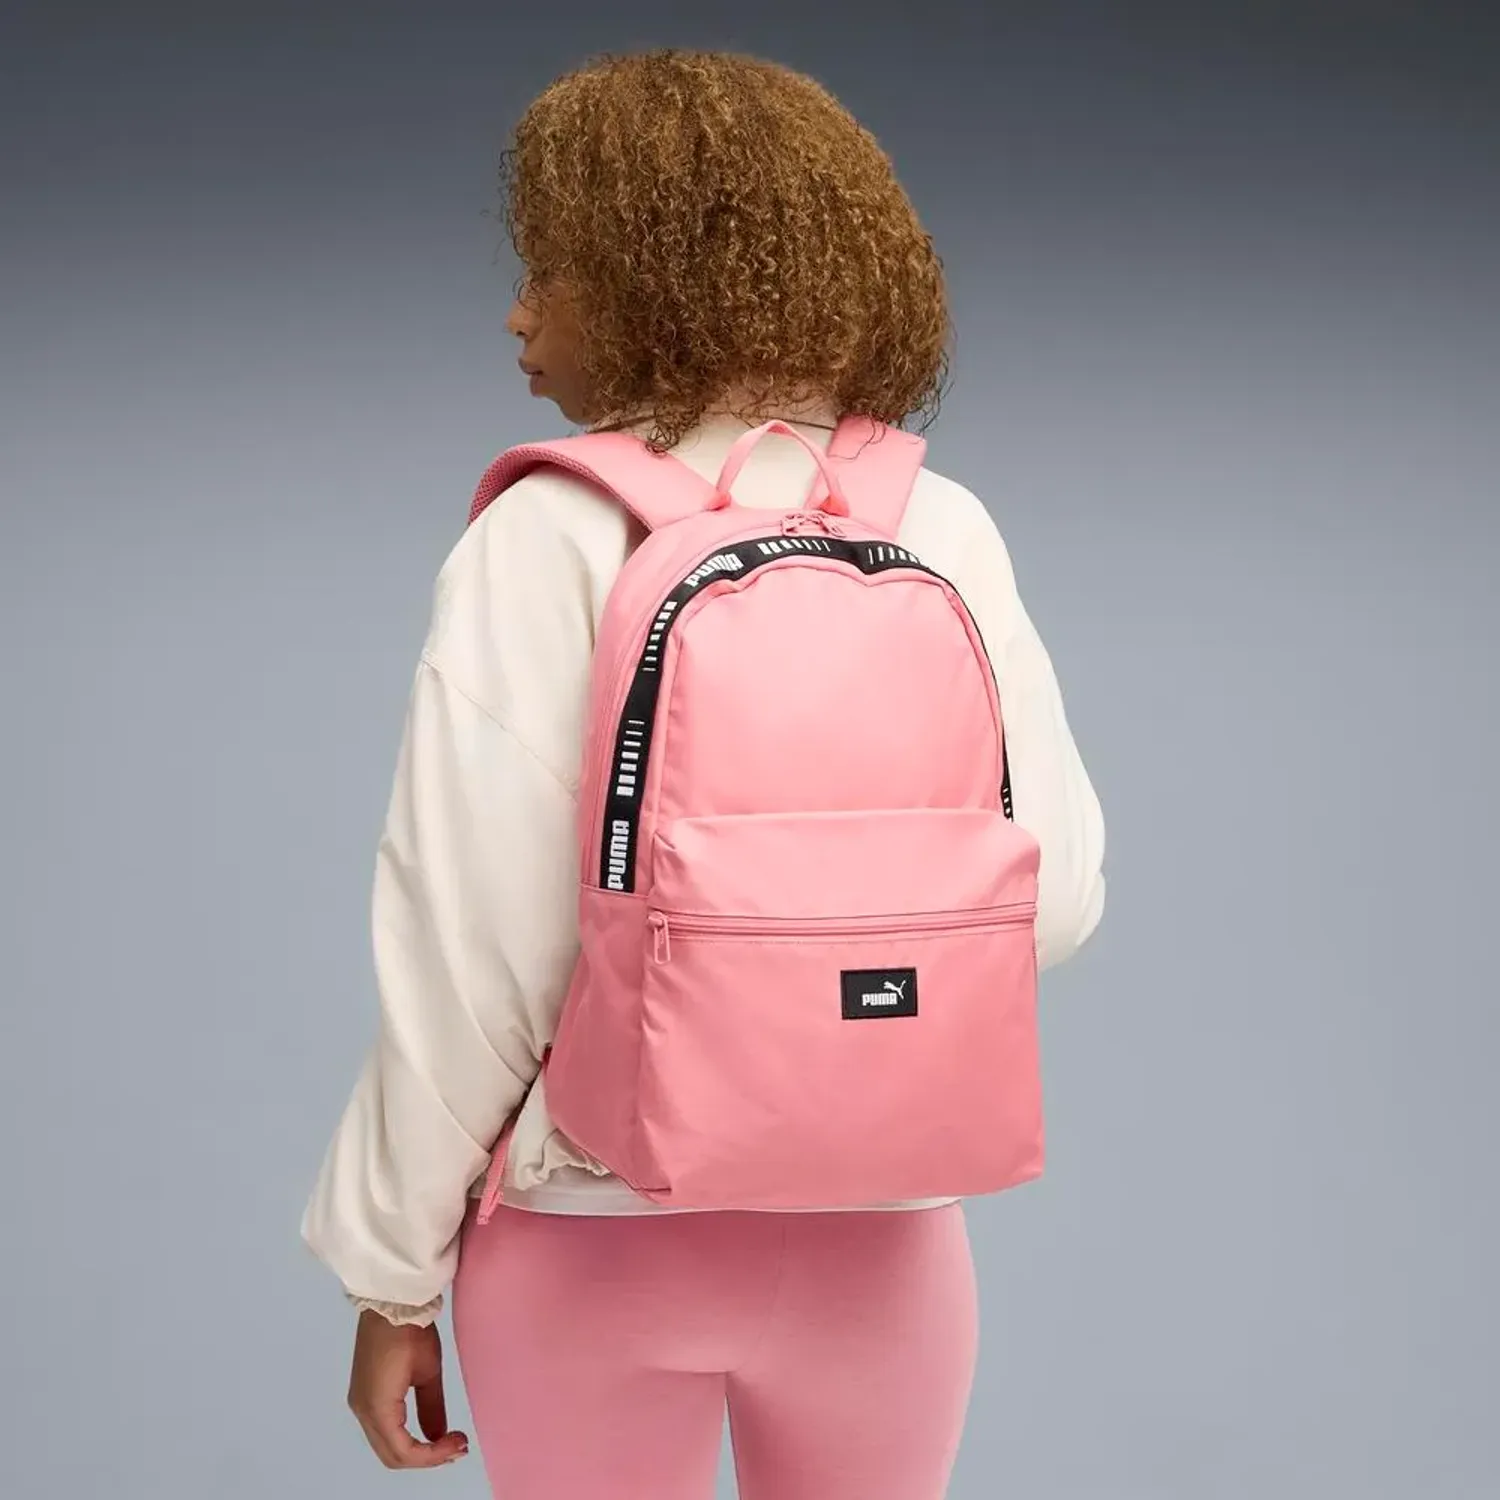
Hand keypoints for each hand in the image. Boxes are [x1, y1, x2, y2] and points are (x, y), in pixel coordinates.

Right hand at [347, 1309, 470, 1468]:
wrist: (389, 1301)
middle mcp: (363, 1412)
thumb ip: (431, 1408)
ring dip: (414, 1451)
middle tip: (456, 1447)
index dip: (433, 1456)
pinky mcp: (363, 1394)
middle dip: (425, 1458)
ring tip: (445, 1442)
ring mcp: (360, 1403)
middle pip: (391, 1455)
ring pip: (385, 1446)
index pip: (404, 1452)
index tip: (460, 1444)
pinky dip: (403, 1437)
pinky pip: (381, 1430)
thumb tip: (438, 1437)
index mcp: (378, 1408)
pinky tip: (424, 1431)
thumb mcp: (428, 1370)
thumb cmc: (411, 1332)